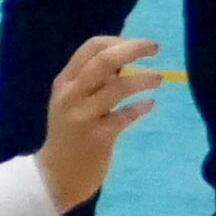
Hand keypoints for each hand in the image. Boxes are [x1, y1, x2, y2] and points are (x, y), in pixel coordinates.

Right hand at [36, 36, 162, 209]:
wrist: (56, 174)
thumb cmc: (70, 133)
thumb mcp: (72, 101)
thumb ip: (93, 80)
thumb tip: (124, 55)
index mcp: (64, 82)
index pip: (91, 48)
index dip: (118, 41)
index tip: (137, 45)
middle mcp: (71, 95)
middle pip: (104, 61)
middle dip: (133, 49)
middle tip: (156, 47)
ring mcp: (83, 117)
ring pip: (117, 87)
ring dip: (143, 79)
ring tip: (159, 79)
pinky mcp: (98, 138)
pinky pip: (124, 117)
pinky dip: (140, 108)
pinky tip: (151, 104)